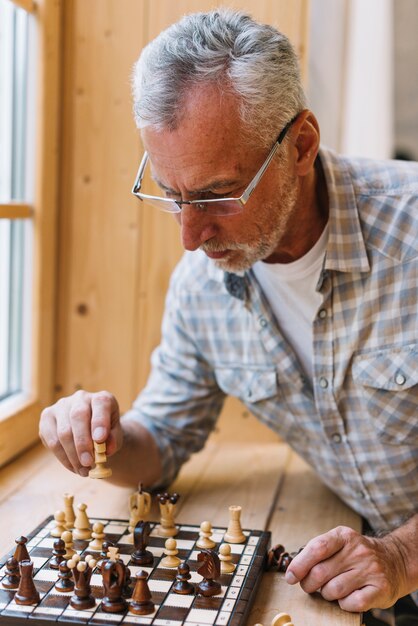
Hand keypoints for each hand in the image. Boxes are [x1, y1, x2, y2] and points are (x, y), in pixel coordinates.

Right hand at [39, 390, 122, 475]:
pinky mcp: (47, 417)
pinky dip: (62, 457)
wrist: (91, 432)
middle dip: (82, 443)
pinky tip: (72, 466)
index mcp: (101, 399)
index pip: (100, 404)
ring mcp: (61, 406)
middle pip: (78, 417)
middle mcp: (81, 397)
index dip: (100, 421)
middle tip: (88, 463)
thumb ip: (113, 440)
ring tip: (83, 471)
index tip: (100, 440)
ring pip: (63, 431)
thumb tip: (105, 449)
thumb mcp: (115, 437)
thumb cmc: (105, 434)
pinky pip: (51, 440)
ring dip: (72, 456)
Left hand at [284, 525, 408, 611]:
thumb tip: (293, 570)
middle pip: (321, 572)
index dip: (300, 564)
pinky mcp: (380, 588)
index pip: (317, 548)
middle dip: (308, 584)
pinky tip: (347, 597)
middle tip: (308, 586)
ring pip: (333, 590)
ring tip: (331, 589)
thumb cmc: (358, 554)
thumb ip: (318, 552)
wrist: (394, 560)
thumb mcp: (340, 543)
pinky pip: (351, 603)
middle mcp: (359, 551)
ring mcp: (371, 569)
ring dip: (326, 594)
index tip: (290, 576)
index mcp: (344, 536)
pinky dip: (343, 604)